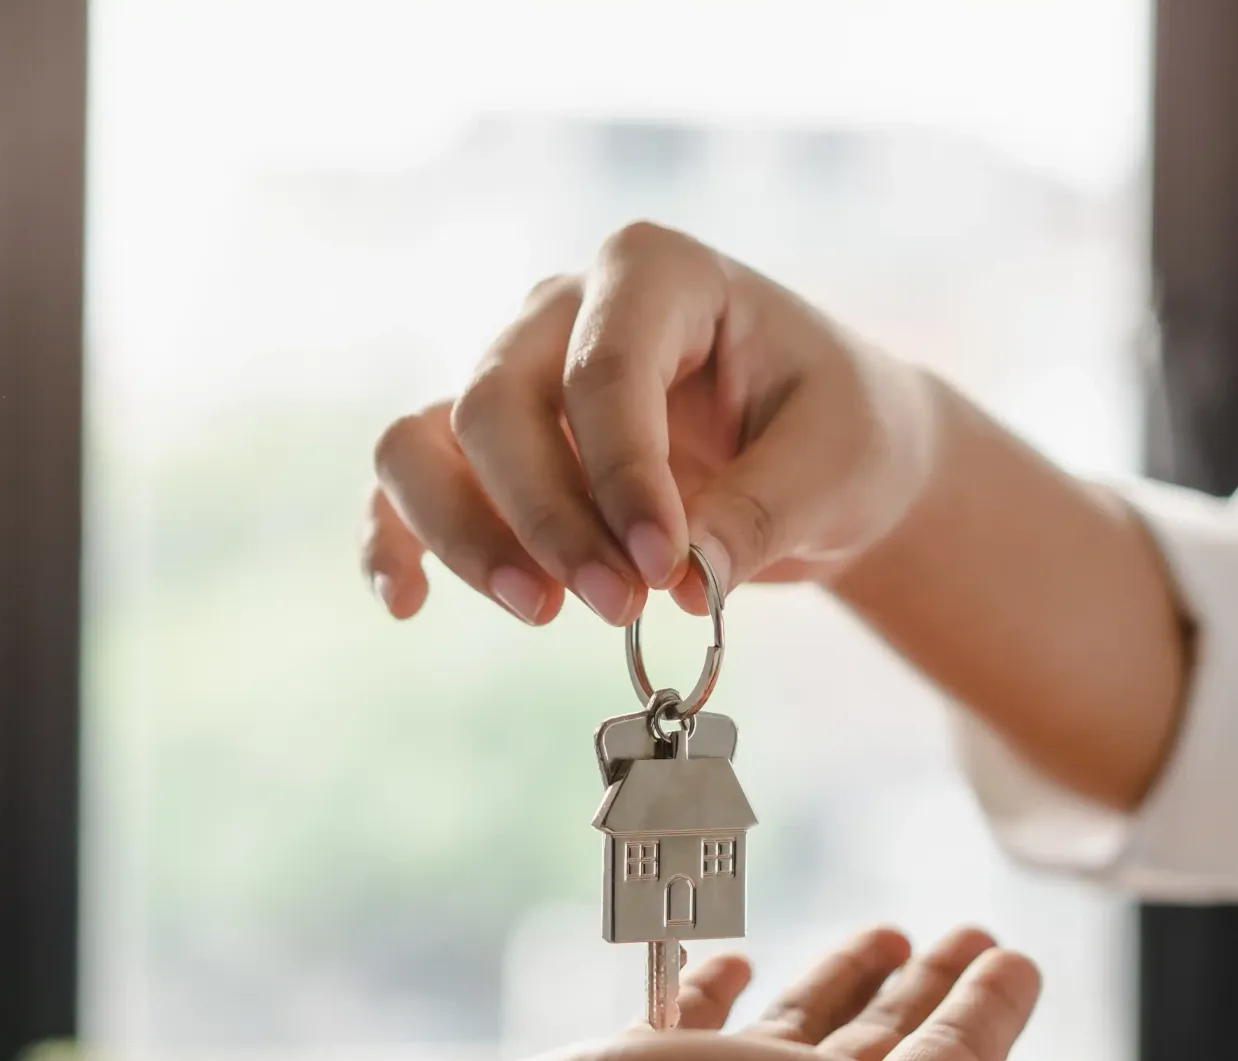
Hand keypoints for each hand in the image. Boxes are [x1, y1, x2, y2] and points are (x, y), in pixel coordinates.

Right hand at [363, 222, 943, 625]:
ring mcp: (517, 374)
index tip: (666, 569)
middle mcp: (563, 309)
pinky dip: (397, 539)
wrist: (830, 453)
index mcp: (656, 273)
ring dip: (468, 534)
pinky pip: (409, 482)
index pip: (601, 372)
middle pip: (497, 405)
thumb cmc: (840, 432)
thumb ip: (759, 515)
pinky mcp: (496, 450)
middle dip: (550, 519)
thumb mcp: (835, 466)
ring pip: (428, 441)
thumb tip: (682, 583)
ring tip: (541, 610)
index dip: (622, 479)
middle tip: (618, 606)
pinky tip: (404, 603)